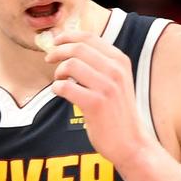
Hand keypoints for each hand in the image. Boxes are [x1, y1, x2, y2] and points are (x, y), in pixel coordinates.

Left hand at [44, 30, 158, 167]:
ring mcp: (107, 86)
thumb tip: (71, 48)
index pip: (89, 37)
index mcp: (120, 61)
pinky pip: (66, 87)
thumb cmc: (118, 113)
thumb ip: (100, 65)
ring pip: (71, 64)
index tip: (55, 42)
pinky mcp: (96, 103)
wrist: (132, 143)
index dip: (67, 36)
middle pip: (77, 47)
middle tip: (48, 59)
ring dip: (58, 71)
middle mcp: (115, 70)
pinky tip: (60, 93)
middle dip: (57, 51)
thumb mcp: (117, 81)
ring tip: (60, 80)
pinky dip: (57, 88)